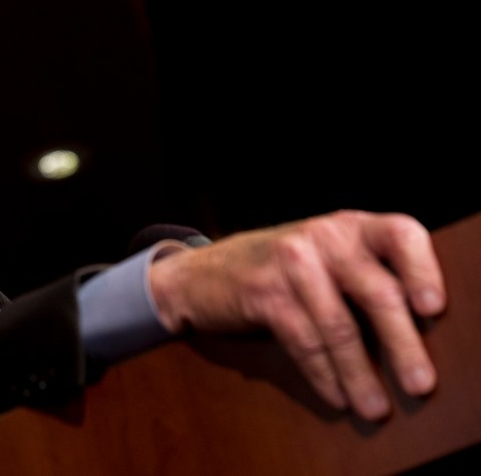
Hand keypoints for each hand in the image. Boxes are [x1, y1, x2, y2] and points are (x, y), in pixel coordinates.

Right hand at [148, 209, 445, 420]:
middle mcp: (322, 236)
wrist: (199, 274)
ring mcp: (290, 262)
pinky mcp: (262, 291)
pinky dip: (324, 374)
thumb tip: (416, 333)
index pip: (401, 234)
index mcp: (348, 226)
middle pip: (376, 292)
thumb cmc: (274, 271)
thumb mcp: (322, 257)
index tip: (433, 308)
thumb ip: (363, 275)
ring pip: (338, 326)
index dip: (423, 269)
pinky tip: (337, 395)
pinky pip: (303, 341)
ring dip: (360, 374)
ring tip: (375, 406)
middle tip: (419, 383)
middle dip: (402, 344)